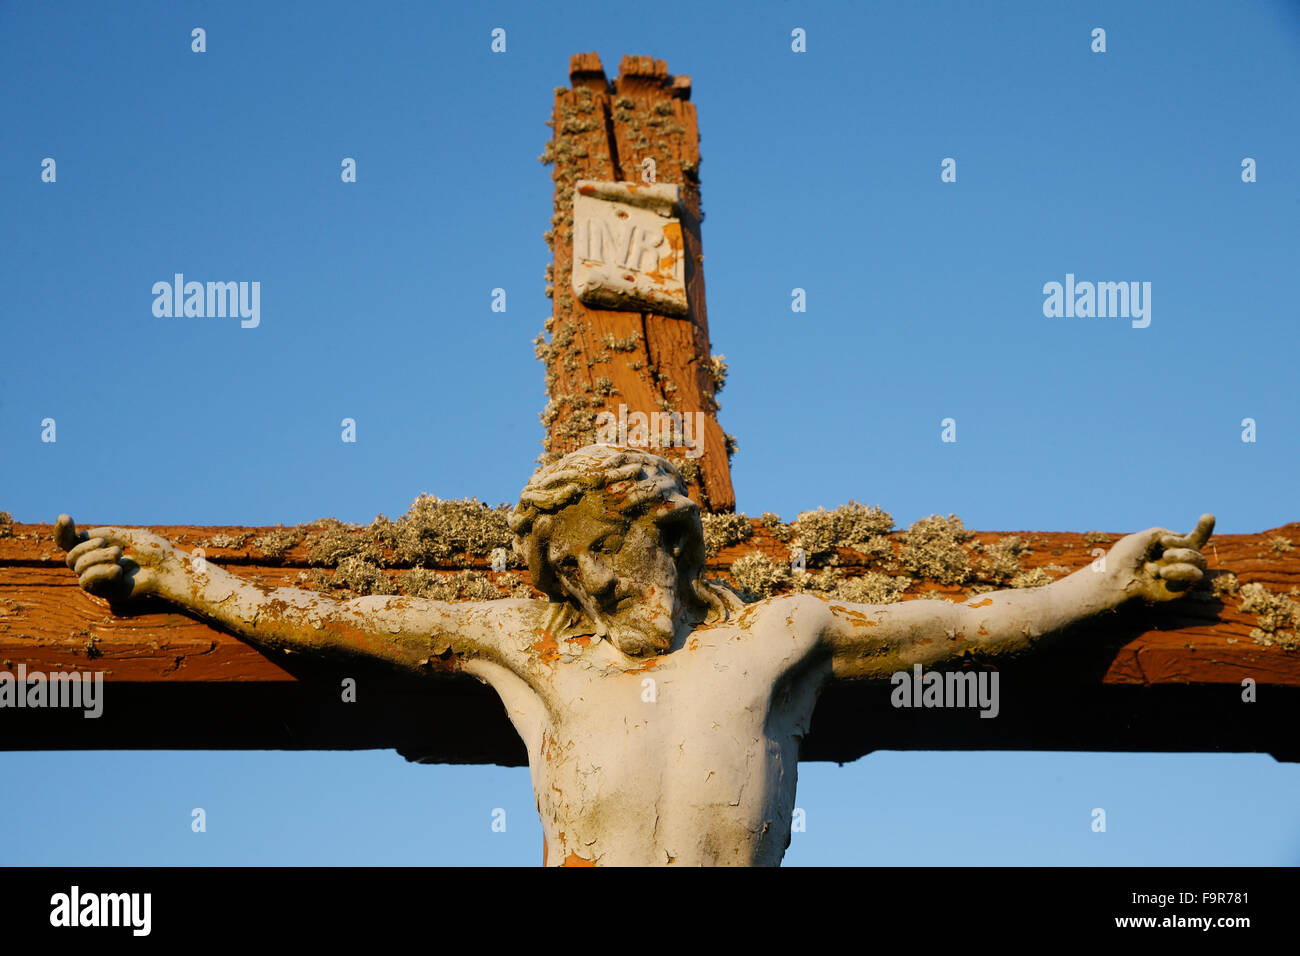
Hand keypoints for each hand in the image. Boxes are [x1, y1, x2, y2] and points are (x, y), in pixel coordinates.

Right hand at [55, 515, 181, 600]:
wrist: (172, 569)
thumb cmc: (155, 551)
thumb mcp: (126, 536)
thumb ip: (102, 534)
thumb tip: (78, 536)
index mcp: (101, 548)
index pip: (72, 542)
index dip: (62, 531)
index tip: (64, 517)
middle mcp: (98, 563)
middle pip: (71, 556)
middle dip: (87, 548)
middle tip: (113, 548)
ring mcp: (101, 578)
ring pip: (77, 567)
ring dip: (96, 558)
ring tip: (119, 556)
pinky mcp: (107, 592)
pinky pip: (86, 582)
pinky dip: (99, 572)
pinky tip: (117, 570)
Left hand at [1107, 513, 1214, 601]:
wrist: (1117, 578)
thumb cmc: (1127, 556)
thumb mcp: (1149, 536)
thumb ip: (1170, 534)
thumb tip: (1186, 541)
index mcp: (1166, 548)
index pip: (1189, 539)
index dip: (1203, 528)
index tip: (1208, 516)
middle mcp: (1174, 561)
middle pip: (1197, 548)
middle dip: (1183, 544)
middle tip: (1164, 549)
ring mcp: (1179, 575)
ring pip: (1201, 561)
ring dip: (1184, 556)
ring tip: (1165, 557)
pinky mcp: (1182, 589)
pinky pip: (1196, 576)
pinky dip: (1182, 571)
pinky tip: (1163, 573)